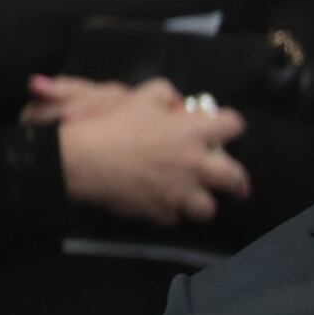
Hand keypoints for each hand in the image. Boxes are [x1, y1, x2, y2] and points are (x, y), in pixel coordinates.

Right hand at [38, 74, 248, 224]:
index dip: (228, 124)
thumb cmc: (106, 123)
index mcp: (192, 132)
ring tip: (193, 198)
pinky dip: (168, 213)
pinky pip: (174, 219)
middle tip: (231, 181)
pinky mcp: (159, 212)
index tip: (221, 128)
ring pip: (209, 208)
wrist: (77, 159)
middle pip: (235, 177)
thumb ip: (163, 95)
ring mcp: (179, 192)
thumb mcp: (135, 95)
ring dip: (202, 203)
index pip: (234, 125)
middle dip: (236, 180)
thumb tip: (178, 103)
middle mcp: (195, 164)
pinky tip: (160, 204)